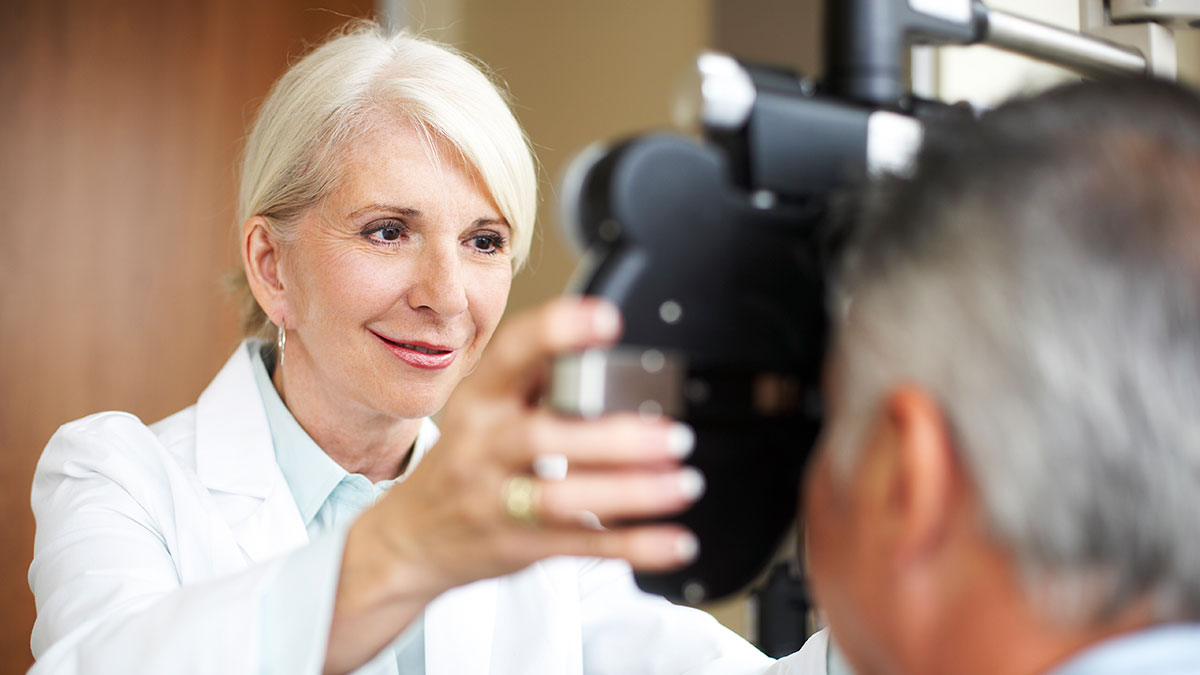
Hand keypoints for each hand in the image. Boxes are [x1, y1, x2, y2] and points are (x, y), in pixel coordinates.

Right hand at [324, 297, 700, 672]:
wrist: (407, 541)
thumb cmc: (460, 466)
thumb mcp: (480, 412)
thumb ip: (532, 381)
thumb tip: (597, 345)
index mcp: (478, 401)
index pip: (512, 355)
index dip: (556, 331)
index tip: (606, 320)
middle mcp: (481, 448)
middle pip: (543, 438)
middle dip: (613, 438)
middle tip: (672, 435)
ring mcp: (495, 502)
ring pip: (564, 499)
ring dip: (632, 492)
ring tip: (683, 482)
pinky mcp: (516, 545)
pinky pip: (581, 546)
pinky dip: (634, 545)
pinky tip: (674, 541)